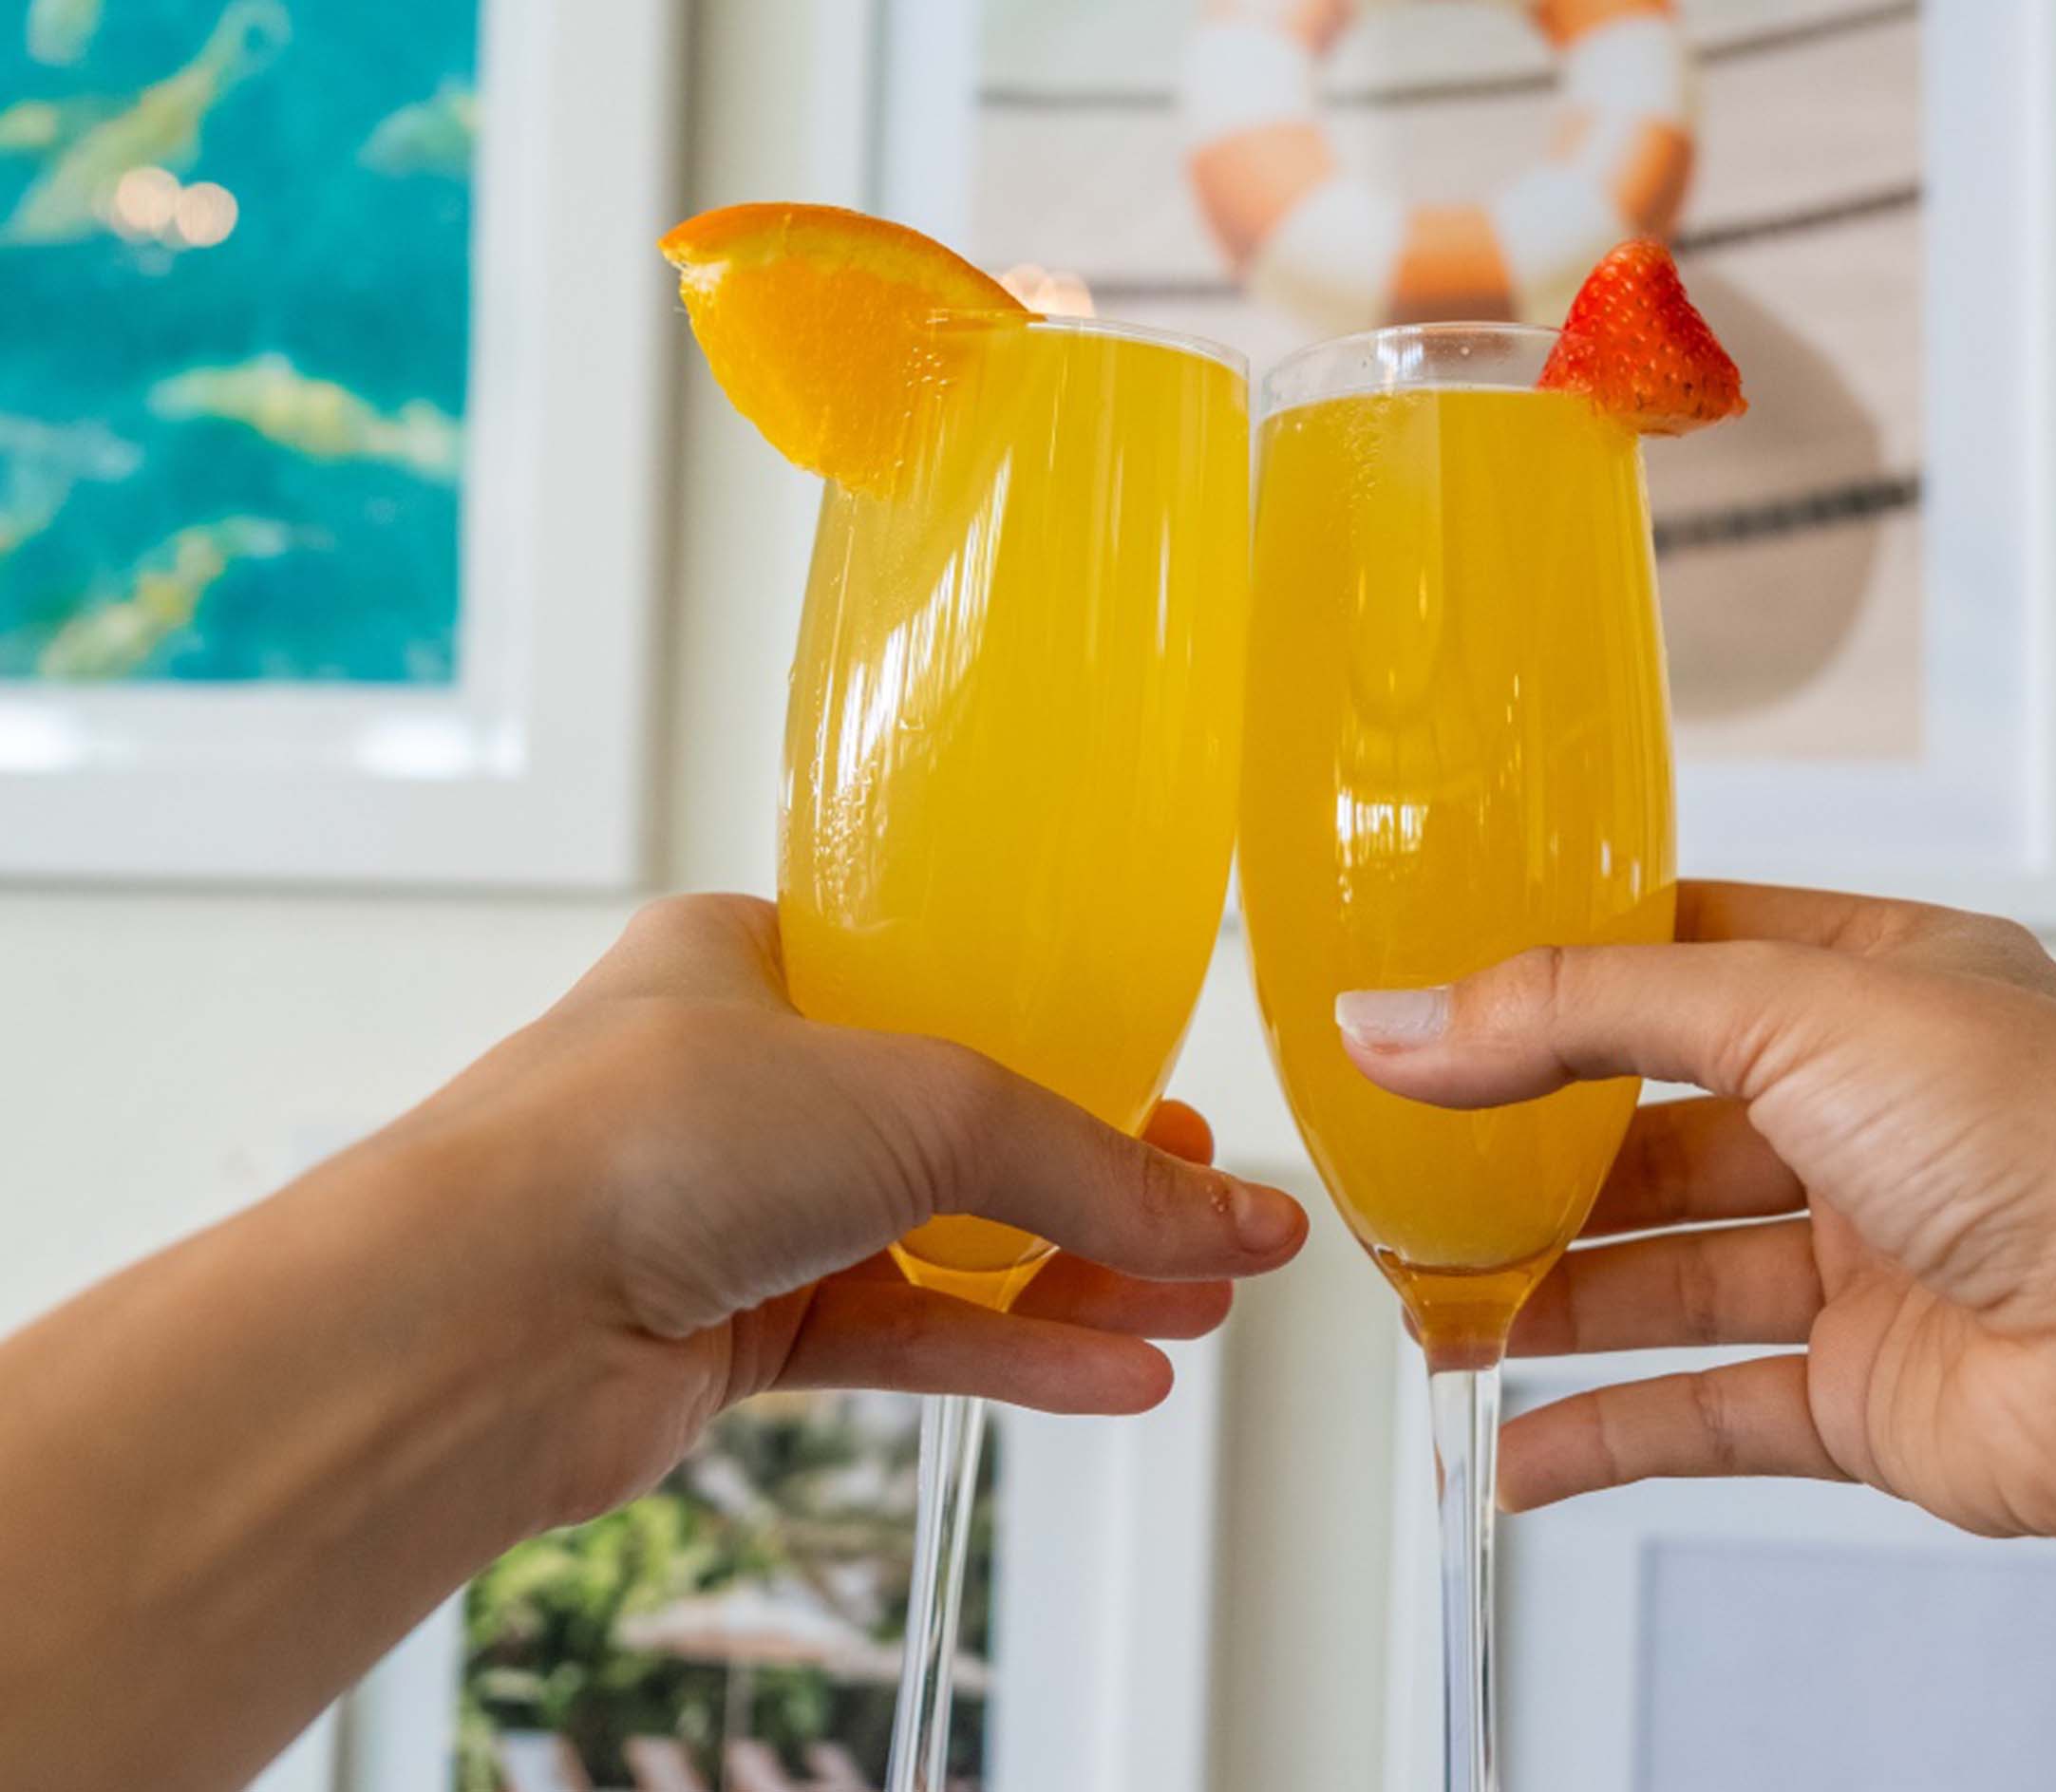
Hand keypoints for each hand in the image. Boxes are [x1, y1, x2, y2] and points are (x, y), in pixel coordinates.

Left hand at [381, 894, 1305, 1516]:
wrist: (474, 1318)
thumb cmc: (644, 1137)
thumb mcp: (920, 1102)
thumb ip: (1088, 1164)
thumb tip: (1236, 1221)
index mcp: (749, 962)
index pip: (935, 987)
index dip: (1059, 1038)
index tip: (1163, 1086)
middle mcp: (736, 1083)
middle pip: (953, 1131)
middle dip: (1089, 1182)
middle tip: (1205, 1214)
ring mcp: (730, 1215)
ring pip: (935, 1247)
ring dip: (1071, 1281)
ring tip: (1201, 1308)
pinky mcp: (727, 1336)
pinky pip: (900, 1337)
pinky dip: (1007, 1355)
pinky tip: (1116, 1375)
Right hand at [1335, 883, 2055, 1567]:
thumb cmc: (2050, 1142)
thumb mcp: (1784, 1007)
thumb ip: (1574, 1013)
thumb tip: (1402, 1023)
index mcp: (1881, 986)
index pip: (1686, 959)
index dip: (1561, 979)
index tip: (1439, 1005)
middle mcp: (1873, 1118)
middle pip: (1657, 1133)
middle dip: (1533, 1162)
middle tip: (1413, 1175)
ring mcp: (1867, 1260)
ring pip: (1667, 1274)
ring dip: (1550, 1299)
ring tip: (1432, 1316)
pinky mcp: (1863, 1392)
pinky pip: (1705, 1409)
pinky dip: (1606, 1431)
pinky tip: (1513, 1447)